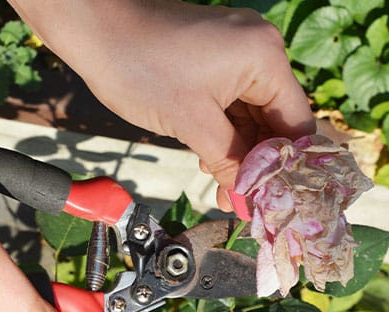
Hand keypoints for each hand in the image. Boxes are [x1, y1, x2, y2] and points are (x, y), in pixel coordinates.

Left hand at [10, 0, 314, 210]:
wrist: (92, 30)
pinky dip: (223, 133)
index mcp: (265, 57)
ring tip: (227, 192)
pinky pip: (230, 103)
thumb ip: (231, 163)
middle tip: (247, 203)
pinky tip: (213, 163)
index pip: (296, 122)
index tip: (276, 201)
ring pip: (250, 115)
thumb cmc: (139, 68)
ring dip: (239, 153)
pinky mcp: (213, 59)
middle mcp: (259, 49)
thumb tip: (250, 202)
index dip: (287, 167)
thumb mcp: (192, 124)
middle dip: (258, 163)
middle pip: (275, 119)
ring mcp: (235, 52)